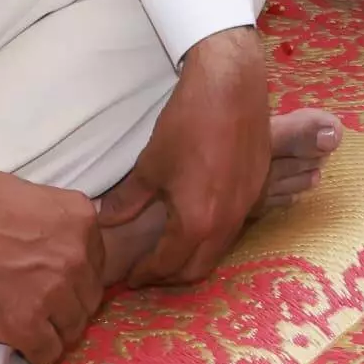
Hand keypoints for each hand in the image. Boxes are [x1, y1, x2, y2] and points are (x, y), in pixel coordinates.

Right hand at [0, 166, 111, 363]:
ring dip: (54, 329)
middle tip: (41, 304)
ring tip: (30, 321)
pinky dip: (34, 351)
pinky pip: (46, 352)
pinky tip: (20, 338)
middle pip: (89, 300)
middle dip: (68, 305)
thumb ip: (66, 226)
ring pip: (72, 329)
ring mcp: (53, 292)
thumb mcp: (41, 197)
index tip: (55, 282)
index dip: (76, 279)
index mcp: (83, 222)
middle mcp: (76, 257)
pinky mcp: (25, 323)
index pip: (96, 267)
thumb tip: (77, 250)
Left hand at [115, 27, 276, 285]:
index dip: (146, 274)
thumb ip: (129, 199)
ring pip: (219, 250)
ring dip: (194, 257)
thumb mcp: (151, 164)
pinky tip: (199, 219)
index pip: (168, 265)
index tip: (131, 277)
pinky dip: (213, 236)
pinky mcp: (257, 190)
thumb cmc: (187, 124)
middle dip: (171, 276)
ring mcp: (246, 208)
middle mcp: (226, 224)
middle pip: (198, 269)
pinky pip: (233, 228)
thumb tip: (106, 220)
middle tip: (149, 271)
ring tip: (171, 249)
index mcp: (196, 223)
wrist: (232, 86)